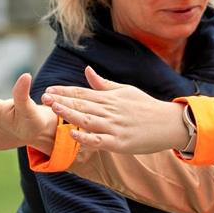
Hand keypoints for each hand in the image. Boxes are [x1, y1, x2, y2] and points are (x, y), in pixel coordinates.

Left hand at [42, 67, 188, 153]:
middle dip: (61, 100)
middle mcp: (110, 110)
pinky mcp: (120, 142)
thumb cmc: (147, 107)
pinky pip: (99, 140)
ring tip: (53, 109)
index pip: (83, 92)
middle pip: (82, 104)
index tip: (48, 89)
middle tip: (43, 97)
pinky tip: (73, 134)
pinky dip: (85, 137)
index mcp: (110, 98)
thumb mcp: (126, 91)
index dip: (64, 91)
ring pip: (87, 119)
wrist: (170, 123)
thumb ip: (104, 84)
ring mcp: (115, 126)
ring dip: (69, 114)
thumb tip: (87, 70)